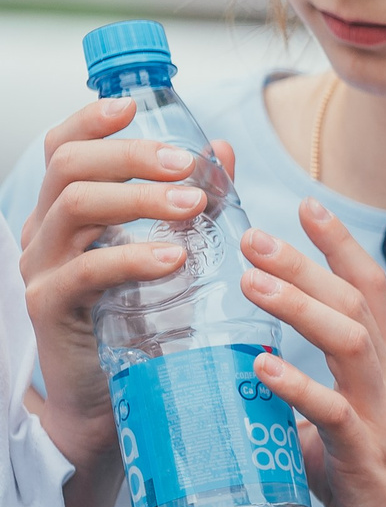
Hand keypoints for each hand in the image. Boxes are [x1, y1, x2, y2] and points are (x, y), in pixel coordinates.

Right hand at [19, 98, 237, 470]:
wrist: (105, 402)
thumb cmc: (140, 322)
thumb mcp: (166, 253)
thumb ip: (190, 202)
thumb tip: (221, 151)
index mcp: (67, 214)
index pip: (64, 150)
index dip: (90, 121)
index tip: (131, 105)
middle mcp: (45, 234)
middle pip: (70, 168)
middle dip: (131, 156)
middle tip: (188, 163)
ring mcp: (42, 270)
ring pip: (75, 208)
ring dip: (138, 198)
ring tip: (194, 205)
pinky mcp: (51, 310)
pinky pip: (84, 272)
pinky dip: (131, 257)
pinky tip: (173, 259)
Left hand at [237, 199, 385, 506]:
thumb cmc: (380, 488)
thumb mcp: (340, 431)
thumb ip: (302, 405)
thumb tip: (250, 393)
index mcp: (382, 370)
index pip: (370, 290)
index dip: (340, 244)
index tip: (306, 203)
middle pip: (355, 301)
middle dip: (305, 261)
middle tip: (252, 234)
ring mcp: (379, 414)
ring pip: (350, 340)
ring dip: (301, 306)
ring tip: (253, 282)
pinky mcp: (366, 455)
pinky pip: (333, 412)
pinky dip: (297, 385)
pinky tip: (261, 367)